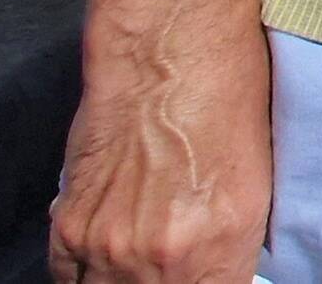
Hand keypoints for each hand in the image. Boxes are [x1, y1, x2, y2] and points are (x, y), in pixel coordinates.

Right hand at [47, 15, 275, 283]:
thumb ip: (227, 256)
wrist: (170, 59)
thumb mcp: (254, 195)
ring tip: (139, 264)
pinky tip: (105, 263)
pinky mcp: (69, 227)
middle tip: (172, 269)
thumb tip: (212, 280)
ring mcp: (107, 246)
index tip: (198, 279)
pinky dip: (85, 277)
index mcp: (216, 252)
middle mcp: (157, 259)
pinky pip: (67, 280)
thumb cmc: (225, 111)